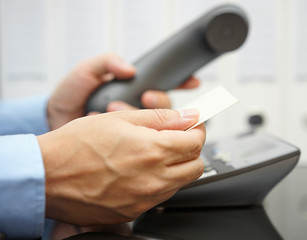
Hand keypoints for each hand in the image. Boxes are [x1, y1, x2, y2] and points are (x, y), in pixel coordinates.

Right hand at [37, 109, 204, 225]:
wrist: (46, 175)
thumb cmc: (76, 144)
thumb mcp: (120, 118)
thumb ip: (160, 118)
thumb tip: (187, 117)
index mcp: (153, 150)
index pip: (196, 141)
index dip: (196, 129)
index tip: (190, 125)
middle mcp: (154, 179)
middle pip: (196, 166)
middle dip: (190, 149)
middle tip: (175, 139)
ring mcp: (144, 199)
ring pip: (180, 183)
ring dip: (175, 166)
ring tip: (152, 154)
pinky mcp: (133, 212)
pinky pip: (159, 197)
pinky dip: (158, 182)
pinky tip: (139, 171)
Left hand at [47, 53, 199, 129]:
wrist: (53, 125)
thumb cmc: (70, 97)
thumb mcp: (86, 72)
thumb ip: (107, 62)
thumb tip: (130, 68)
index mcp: (135, 93)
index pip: (167, 88)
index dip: (183, 83)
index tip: (192, 81)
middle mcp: (139, 113)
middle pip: (168, 110)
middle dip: (160, 100)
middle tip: (146, 95)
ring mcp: (136, 132)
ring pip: (157, 127)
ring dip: (138, 114)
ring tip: (112, 105)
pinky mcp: (129, 148)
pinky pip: (141, 143)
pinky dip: (127, 133)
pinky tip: (105, 120)